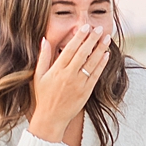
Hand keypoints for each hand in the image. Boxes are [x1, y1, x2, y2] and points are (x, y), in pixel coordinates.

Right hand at [29, 22, 112, 143]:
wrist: (51, 118)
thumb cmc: (44, 96)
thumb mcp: (38, 76)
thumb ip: (43, 57)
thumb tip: (44, 40)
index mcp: (57, 70)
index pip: (70, 49)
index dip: (79, 37)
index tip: (85, 27)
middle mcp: (68, 75)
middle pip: (82, 53)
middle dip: (91, 39)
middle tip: (98, 28)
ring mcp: (79, 84)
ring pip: (91, 63)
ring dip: (100, 49)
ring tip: (106, 38)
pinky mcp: (86, 92)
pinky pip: (95, 75)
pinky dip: (102, 65)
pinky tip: (106, 55)